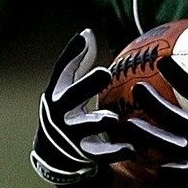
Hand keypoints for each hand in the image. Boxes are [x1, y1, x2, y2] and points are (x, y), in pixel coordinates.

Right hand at [30, 29, 132, 187]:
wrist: (55, 155)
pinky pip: (102, 154)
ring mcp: (70, 135)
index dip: (72, 54)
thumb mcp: (66, 88)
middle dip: (86, 84)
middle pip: (71, 97)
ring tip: (113, 117)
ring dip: (100, 121)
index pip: (62, 71)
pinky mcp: (84, 155)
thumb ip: (77, 63)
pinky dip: (116, 151)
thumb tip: (88, 32)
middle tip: (104, 71)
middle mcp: (60, 114)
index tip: (87, 37)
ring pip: (86, 127)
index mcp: (56, 95)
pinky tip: (132, 148)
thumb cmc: (66, 111)